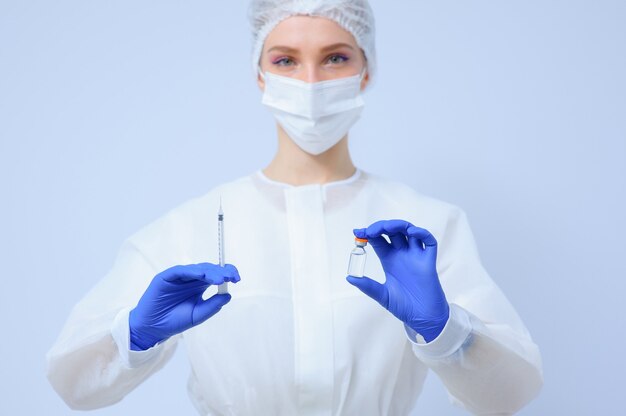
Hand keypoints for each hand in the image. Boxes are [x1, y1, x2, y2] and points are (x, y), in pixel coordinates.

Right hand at [129, 263, 239, 349]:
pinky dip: (191, 271)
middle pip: (209, 270)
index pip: (216, 275)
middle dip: (221, 272)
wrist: (152, 328)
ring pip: (197, 269)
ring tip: (219, 279)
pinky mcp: (166, 277)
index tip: (237, 278)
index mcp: (199, 286)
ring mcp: (178, 277)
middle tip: (231, 277)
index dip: (227, 274)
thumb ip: (212, 306)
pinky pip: (180, 271)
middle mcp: (191, 279)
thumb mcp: (197, 315)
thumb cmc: (174, 321)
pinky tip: (202, 275)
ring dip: (209, 272)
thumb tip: (229, 296)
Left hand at [346, 220, 448, 341]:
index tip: (357, 232)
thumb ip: (367, 286)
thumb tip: (349, 277)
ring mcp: (416, 256)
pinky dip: (422, 233)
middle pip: (393, 232)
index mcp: (389, 260)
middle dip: (381, 227)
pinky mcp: (428, 261)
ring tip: (387, 227)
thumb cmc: (404, 307)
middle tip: (370, 231)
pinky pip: (429, 242)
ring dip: (398, 225)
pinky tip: (412, 232)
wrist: (423, 318)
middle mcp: (402, 254)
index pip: (378, 240)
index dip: (368, 233)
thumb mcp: (382, 295)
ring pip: (409, 231)